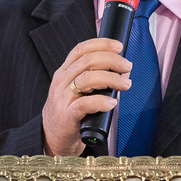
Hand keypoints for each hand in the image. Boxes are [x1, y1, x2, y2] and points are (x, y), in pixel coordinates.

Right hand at [42, 38, 130, 156]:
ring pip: (86, 79)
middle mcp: (62, 81)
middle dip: (111, 60)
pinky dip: (101, 101)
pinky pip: (84, 104)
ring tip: (124, 84)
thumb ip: (96, 77)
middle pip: (87, 61)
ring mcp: (63, 98)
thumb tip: (123, 70)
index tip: (118, 46)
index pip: (81, 49)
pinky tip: (112, 102)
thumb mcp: (78, 89)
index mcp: (65, 72)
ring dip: (110, 78)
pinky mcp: (67, 116)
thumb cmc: (71, 111)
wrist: (53, 136)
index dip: (101, 44)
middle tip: (127, 66)